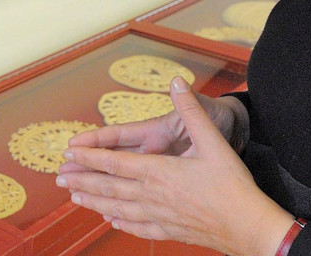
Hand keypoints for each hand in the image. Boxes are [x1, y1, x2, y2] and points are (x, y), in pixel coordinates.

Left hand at [56, 78, 292, 254]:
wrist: (250, 227)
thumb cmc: (233, 185)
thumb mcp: (212, 141)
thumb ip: (191, 109)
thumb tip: (177, 81)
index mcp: (159, 172)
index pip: (115, 163)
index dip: (90, 157)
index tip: (69, 154)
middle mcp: (153, 195)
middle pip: (109, 187)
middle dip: (82, 181)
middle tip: (60, 178)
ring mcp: (160, 215)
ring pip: (118, 209)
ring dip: (94, 201)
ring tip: (75, 199)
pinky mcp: (171, 230)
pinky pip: (138, 227)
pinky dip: (121, 222)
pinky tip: (111, 221)